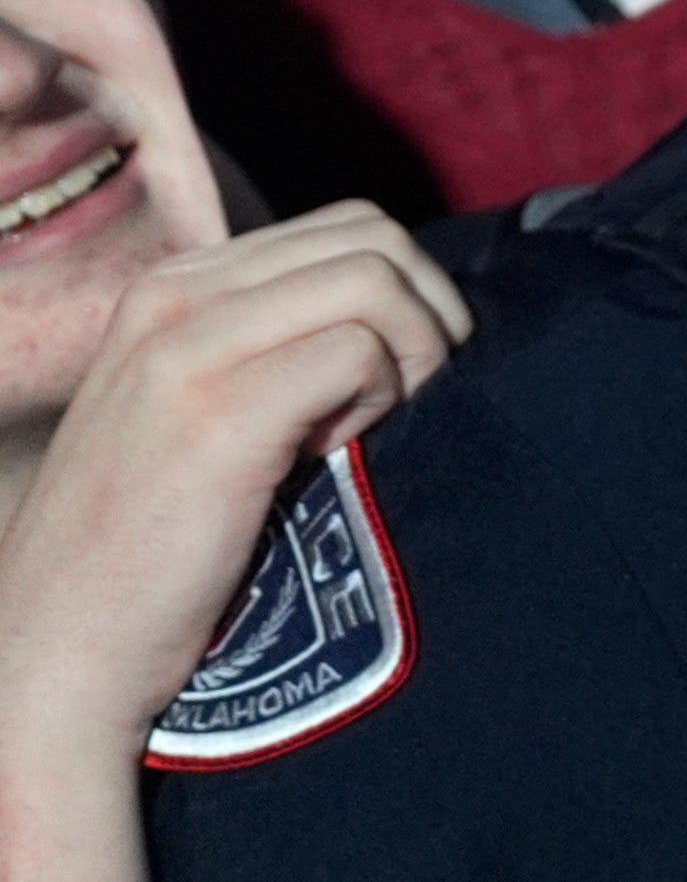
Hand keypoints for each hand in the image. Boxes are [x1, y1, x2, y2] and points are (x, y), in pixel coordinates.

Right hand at [0, 208, 464, 881]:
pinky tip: (344, 456)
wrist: (60, 652)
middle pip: (375, 238)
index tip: (404, 376)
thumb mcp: (201, 413)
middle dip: (431, 311)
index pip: (345, 229)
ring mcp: (186, 350)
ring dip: (415, 352)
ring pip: (377, 280)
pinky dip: (386, 397)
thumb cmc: (151, 548)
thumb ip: (275, 350)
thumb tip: (408, 322)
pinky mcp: (218, 415)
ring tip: (375, 428)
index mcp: (169, 289)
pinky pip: (362, 352)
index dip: (408, 293)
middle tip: (418, 399)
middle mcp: (170, 298)